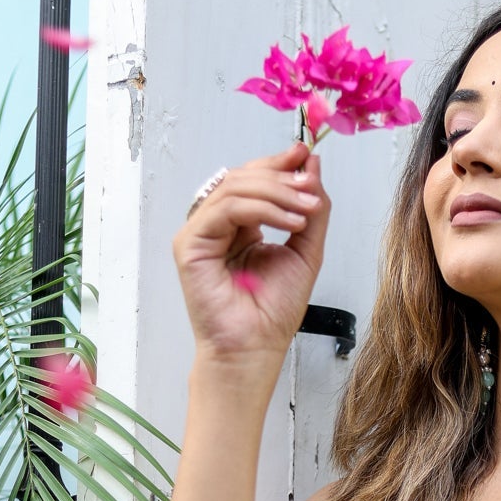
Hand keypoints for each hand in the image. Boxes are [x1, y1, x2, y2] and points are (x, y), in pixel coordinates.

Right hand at [172, 138, 329, 365]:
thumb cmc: (273, 311)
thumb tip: (311, 162)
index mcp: (241, 224)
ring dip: (277, 193)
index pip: (255, 180)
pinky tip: (289, 222)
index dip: (279, 163)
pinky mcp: (189, 244)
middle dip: (282, 177)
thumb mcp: (306, 249)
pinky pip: (224, 209)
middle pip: (243, 177)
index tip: (306, 153)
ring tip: (307, 209)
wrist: (256, 347)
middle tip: (311, 186)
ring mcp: (200, 232)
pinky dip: (261, 209)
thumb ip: (312, 208)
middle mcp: (218, 224)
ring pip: (234, 188)